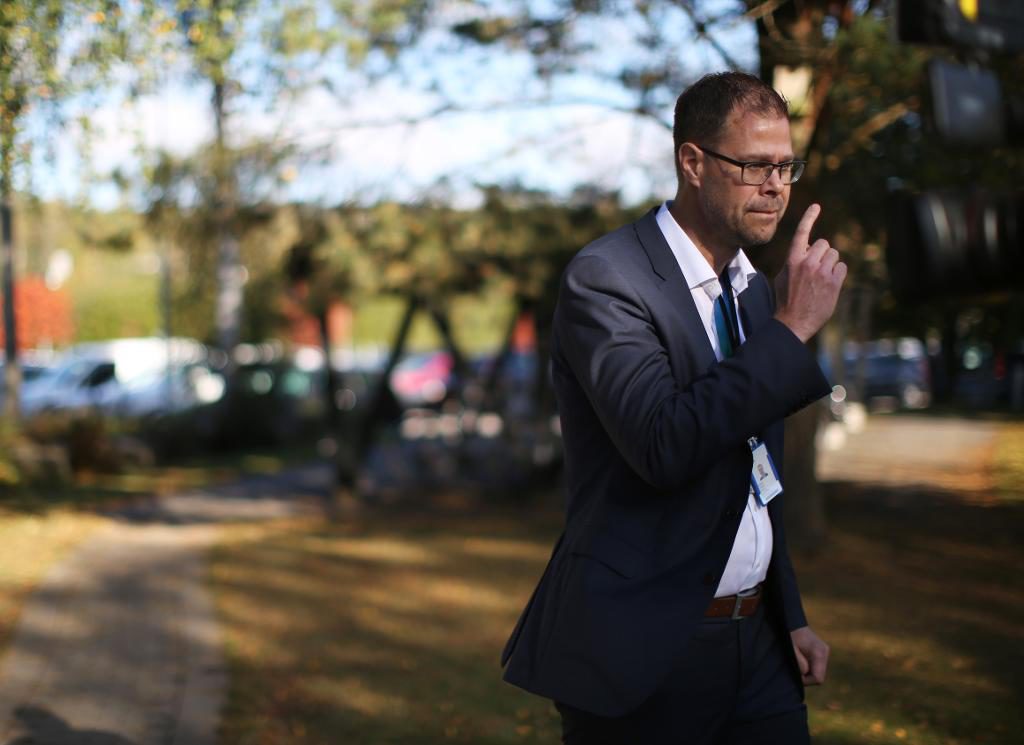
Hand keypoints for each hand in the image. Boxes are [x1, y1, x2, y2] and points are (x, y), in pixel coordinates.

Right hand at [774, 203, 846, 341]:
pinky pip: (842, 268)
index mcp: (792, 260)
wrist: (793, 322)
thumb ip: (794, 261)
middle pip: (824, 244)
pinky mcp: (833, 282)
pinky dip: (837, 274)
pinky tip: (829, 286)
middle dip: (822, 253)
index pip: (801, 233)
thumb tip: (807, 250)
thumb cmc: (785, 300)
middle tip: (817, 268)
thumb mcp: (783, 277)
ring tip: (821, 279)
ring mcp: (822, 272)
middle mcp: (807, 263)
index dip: (809, 218)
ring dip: (830, 264)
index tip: (816, 206)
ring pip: (834, 255)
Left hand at [790, 625, 829, 685]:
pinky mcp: (822, 651)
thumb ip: (799, 662)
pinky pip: (817, 666)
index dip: (806, 680)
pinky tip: (800, 659)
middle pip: (819, 676)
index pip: (818, 678)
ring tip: (797, 662)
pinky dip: (809, 667)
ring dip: (808, 671)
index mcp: (819, 653)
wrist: (791, 621)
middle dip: (807, 676)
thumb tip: (805, 673)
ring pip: (818, 672)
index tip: (795, 674)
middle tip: (795, 668)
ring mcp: (825, 651)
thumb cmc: (789, 634)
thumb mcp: (791, 649)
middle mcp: (825, 652)